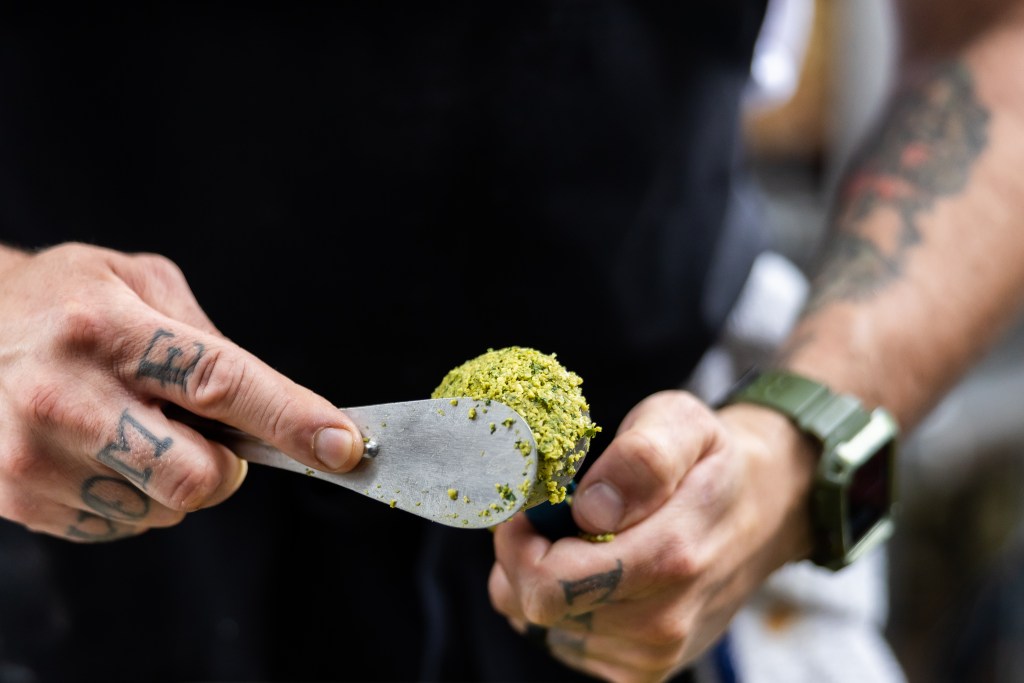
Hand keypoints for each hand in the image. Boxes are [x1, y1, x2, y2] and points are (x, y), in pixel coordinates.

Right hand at [0, 242, 361, 540]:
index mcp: (109, 328)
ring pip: (163, 510)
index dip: (293, 420)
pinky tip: (99, 451)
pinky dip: (132, 498)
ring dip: (175, 480)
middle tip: (207, 435)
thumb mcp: (136, 281)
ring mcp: (36, 455)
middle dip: (228, 467)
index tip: (343, 446)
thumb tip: (271, 402)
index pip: (222, 383)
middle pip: (199, 476)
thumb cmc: (58, 300)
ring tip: (133, 428)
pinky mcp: (19, 497)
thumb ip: (206, 337)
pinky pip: (120, 526)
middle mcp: (68, 394)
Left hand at [489, 390, 816, 682]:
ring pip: (542, 624)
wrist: (763, 511)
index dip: (518, 540)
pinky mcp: (643, 669)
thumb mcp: (683, 424)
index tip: (530, 503)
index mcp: (670, 559)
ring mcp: (653, 653)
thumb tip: (590, 507)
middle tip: (553, 514)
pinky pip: (563, 640)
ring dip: (544, 577)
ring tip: (584, 538)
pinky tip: (597, 569)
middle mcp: (662, 622)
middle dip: (526, 555)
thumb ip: (641, 458)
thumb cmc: (710, 461)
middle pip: (535, 607)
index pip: (547, 584)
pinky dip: (565, 604)